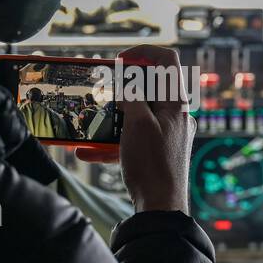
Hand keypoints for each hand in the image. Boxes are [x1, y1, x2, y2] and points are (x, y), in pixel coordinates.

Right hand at [78, 44, 193, 213]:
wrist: (160, 207)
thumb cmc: (153, 164)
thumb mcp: (137, 123)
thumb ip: (132, 97)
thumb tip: (127, 84)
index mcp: (176, 102)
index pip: (167, 60)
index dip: (142, 54)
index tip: (119, 61)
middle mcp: (174, 115)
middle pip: (148, 88)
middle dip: (121, 89)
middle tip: (100, 91)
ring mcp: (166, 135)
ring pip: (136, 115)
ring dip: (112, 118)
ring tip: (90, 122)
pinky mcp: (156, 153)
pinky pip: (133, 140)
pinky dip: (112, 143)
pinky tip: (86, 151)